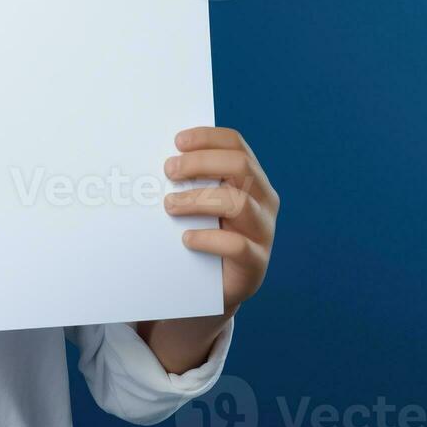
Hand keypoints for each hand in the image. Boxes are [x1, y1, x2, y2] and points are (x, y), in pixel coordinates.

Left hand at [164, 126, 277, 314]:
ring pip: (238, 203)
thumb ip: (192, 180)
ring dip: (197, 200)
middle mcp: (264, 200)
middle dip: (200, 163)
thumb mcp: (201, 202)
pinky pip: (236, 245)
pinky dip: (206, 239)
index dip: (207, 138)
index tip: (177, 142)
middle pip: (240, 166)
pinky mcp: (257, 262)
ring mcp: (264, 230)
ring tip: (170, 205)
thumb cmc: (205, 233)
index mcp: (252, 178)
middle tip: (169, 171)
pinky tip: (186, 239)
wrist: (215, 287)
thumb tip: (161, 159)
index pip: (236, 145)